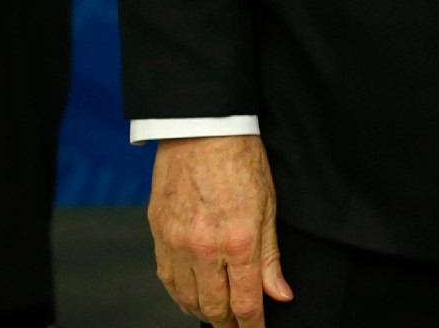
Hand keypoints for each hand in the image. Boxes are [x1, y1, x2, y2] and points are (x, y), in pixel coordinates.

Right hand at [148, 135, 290, 325]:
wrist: (200, 131)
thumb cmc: (241, 161)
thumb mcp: (269, 206)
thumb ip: (271, 256)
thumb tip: (280, 294)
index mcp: (239, 240)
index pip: (246, 302)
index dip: (253, 326)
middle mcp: (205, 248)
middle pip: (215, 307)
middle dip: (229, 324)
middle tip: (239, 327)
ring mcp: (176, 243)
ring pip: (188, 298)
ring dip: (204, 311)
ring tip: (219, 315)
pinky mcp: (158, 235)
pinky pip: (167, 279)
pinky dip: (181, 294)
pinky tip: (193, 296)